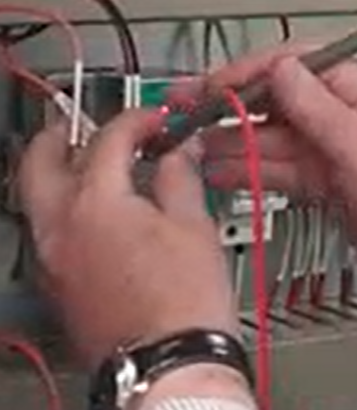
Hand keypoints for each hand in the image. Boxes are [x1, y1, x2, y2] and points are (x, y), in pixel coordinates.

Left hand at [17, 109, 237, 367]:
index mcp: (94, 204)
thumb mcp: (194, 224)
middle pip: (39, 164)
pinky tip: (102, 214)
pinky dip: (66, 210)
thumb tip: (179, 153)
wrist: (167, 360)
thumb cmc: (182, 301)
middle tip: (87, 125)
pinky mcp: (57, 286)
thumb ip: (180, 177)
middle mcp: (59, 229)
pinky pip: (49, 233)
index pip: (108, 139)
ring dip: (61, 174)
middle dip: (63, 137)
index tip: (157, 121)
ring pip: (37, 200)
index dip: (137, 120)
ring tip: (96, 168)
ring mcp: (51, 261)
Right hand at [196, 44, 356, 286]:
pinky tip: (217, 172)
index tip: (211, 87)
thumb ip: (318, 108)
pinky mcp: (323, 181)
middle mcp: (340, 115)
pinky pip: (276, 168)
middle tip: (184, 112)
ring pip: (269, 136)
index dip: (247, 72)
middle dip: (228, 105)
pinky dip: (247, 170)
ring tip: (188, 146)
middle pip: (274, 98)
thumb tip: (282, 68)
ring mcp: (330, 148)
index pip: (293, 64)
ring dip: (229, 140)